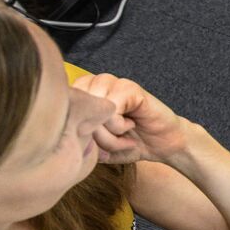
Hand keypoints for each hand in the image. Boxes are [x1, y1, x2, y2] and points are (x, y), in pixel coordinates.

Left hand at [73, 73, 193, 164]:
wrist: (164, 144)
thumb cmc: (132, 143)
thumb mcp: (99, 146)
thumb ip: (81, 138)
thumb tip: (67, 135)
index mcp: (86, 93)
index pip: (65, 104)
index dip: (77, 128)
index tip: (97, 142)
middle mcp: (97, 83)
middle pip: (78, 107)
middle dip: (92, 132)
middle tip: (111, 141)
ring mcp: (114, 83)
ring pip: (93, 107)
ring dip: (107, 130)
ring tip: (121, 135)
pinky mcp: (131, 88)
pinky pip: (111, 107)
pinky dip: (118, 124)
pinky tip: (130, 125)